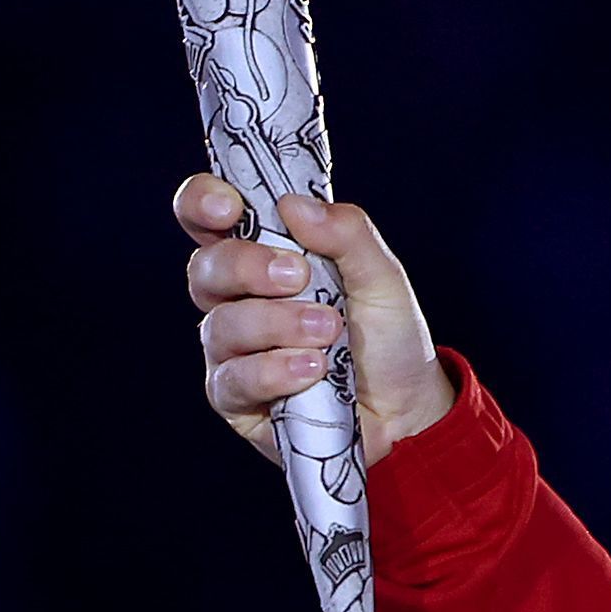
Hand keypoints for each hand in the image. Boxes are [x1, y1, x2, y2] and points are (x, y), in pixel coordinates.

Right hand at [177, 173, 453, 471]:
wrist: (406, 409)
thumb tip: (295, 205)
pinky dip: (275, 370)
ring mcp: (232, 349)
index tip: (232, 208)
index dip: (204, 202)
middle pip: (205, 268)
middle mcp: (238, 299)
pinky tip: (312, 369)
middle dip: (247, 267)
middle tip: (299, 277)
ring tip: (329, 332)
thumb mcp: (382, 278)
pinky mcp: (235, 398)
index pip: (208, 218)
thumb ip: (347, 234)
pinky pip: (233, 378)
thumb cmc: (387, 338)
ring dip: (278, 324)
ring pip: (220, 325)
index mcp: (264, 256)